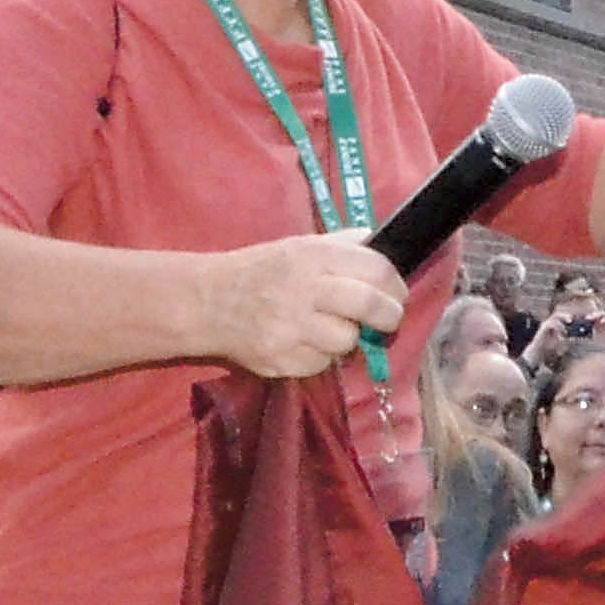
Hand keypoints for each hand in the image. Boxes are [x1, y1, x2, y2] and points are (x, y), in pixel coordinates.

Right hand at [196, 230, 405, 379]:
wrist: (207, 302)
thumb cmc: (260, 271)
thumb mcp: (298, 246)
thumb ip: (341, 244)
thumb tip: (378, 241)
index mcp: (313, 256)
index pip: (375, 269)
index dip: (395, 285)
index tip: (397, 295)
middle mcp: (304, 289)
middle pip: (369, 305)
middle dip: (389, 316)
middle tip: (388, 320)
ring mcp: (291, 328)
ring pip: (347, 340)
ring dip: (347, 338)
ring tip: (329, 328)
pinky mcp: (281, 359)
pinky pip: (320, 364)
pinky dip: (319, 356)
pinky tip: (303, 342)